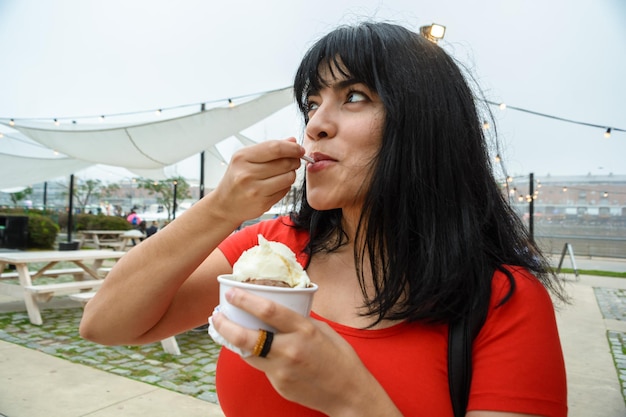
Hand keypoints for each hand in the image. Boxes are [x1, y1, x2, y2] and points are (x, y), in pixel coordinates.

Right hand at [211, 138, 304, 224]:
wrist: (225, 204)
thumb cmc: (236, 179)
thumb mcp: (247, 159)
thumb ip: (270, 149)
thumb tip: (292, 141)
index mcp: (242, 157)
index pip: (275, 148)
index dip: (292, 148)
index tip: (299, 149)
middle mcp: (247, 173)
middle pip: (284, 163)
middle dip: (294, 160)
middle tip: (295, 161)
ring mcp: (255, 190)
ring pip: (288, 177)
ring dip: (291, 174)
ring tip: (284, 173)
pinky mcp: (263, 203)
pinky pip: (285, 190)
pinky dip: (286, 186)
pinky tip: (277, 185)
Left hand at [211, 288, 402, 415]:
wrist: (348, 393)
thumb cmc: (340, 358)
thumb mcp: (323, 330)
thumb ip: (299, 321)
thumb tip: (278, 310)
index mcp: (304, 330)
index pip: (268, 310)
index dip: (244, 300)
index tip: (231, 293)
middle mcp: (290, 349)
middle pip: (246, 336)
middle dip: (225, 324)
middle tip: (216, 316)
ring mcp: (282, 370)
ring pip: (247, 353)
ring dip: (233, 341)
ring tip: (225, 330)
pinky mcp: (279, 384)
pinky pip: (261, 366)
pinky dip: (254, 356)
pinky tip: (252, 348)